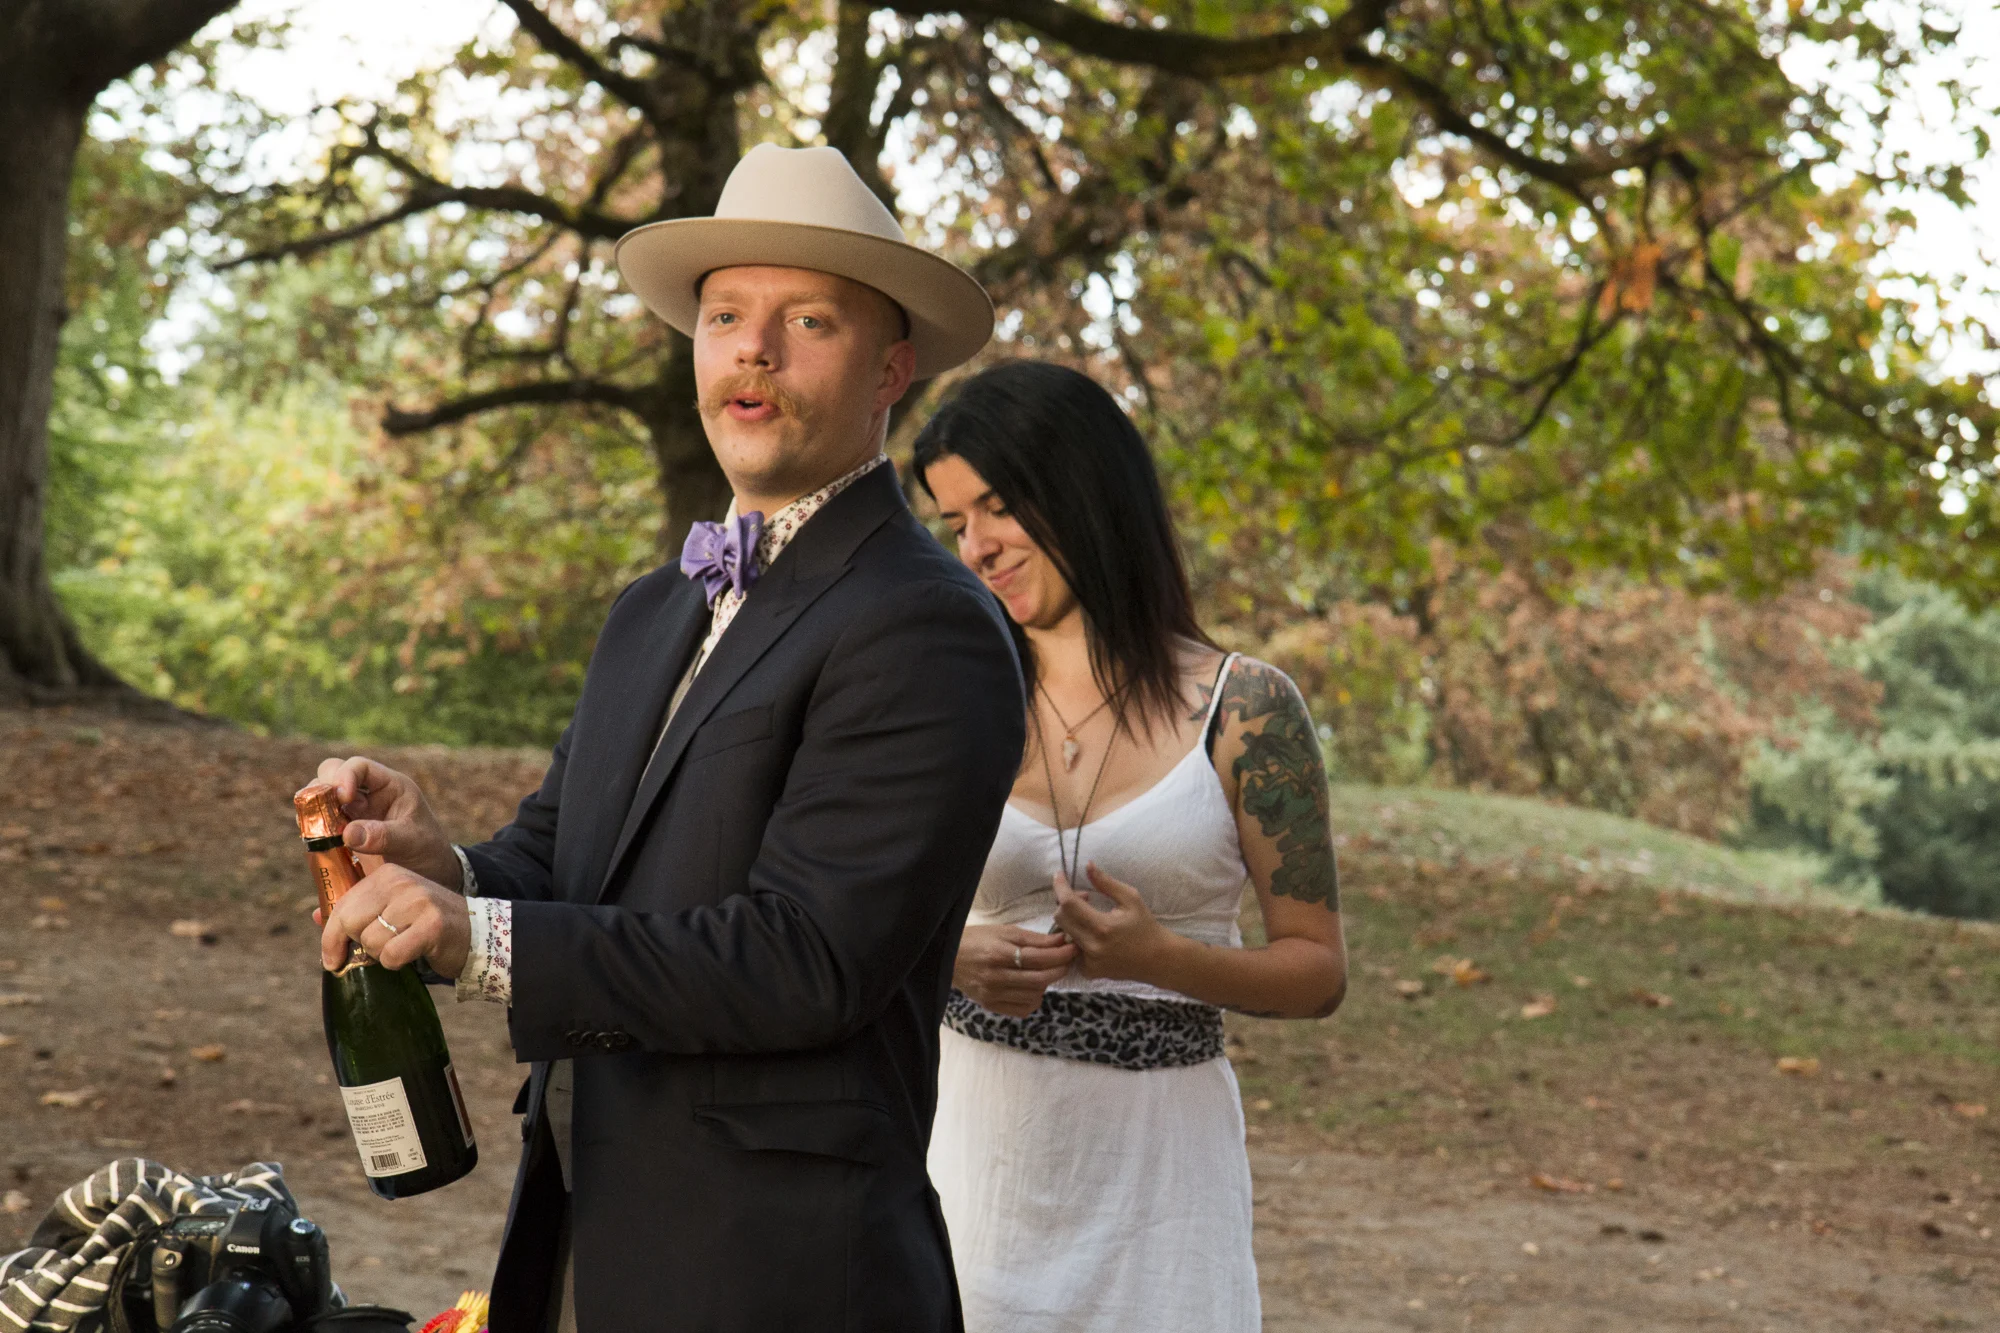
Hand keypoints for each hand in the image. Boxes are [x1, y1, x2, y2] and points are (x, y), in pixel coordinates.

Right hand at [313, 755, 459, 887]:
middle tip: (321, 813)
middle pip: (331, 774)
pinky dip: (312, 829)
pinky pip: (319, 823)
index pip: (360, 766)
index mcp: (390, 786)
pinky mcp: (343, 832)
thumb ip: (383, 836)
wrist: (430, 874)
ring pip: (321, 798)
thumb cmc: (428, 850)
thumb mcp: (412, 842)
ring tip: (316, 830)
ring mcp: (353, 813)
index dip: (345, 776)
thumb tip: (347, 833)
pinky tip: (314, 842)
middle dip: (322, 789)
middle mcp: (367, 794)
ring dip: (313, 809)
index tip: (343, 798)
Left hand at [318, 862, 472, 978]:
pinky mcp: (432, 925)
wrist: (474, 932)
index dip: (331, 938)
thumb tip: (315, 916)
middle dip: (359, 946)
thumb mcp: (391, 909)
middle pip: (351, 924)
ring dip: (382, 955)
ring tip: (402, 947)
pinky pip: (392, 955)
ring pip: (371, 941)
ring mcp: (418, 901)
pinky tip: (412, 954)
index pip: (342, 907)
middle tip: (377, 951)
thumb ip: (356, 912)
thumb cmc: (424, 924)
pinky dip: (397, 962)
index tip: (331, 959)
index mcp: (387, 874)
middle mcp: (401, 882)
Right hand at [953, 923, 1076, 1016]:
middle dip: (1059, 969)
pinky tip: (1031, 987)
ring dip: (1047, 983)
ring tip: (1045, 971)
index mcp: (999, 954)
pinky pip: (1023, 1009)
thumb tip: (1061, 941)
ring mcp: (993, 994)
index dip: (1060, 954)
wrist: (948, 957)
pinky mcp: (991, 1006)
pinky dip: (1034, 999)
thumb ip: (1033, 939)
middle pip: (1040, 979)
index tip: (1073, 948)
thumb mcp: (1004, 931)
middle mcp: (996, 977)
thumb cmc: (977, 939)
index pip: (1038, 958)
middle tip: (1067, 961)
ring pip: (1034, 995)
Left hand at [1053, 862, 1187, 984]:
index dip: (1060, 887)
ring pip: (1064, 933)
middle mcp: (1092, 946)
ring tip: (1092, 917)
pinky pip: (1072, 949)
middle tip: (1085, 898)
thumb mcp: (1131, 899)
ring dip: (1072, 920)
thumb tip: (1087, 865)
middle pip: (1060, 918)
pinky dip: (1078, 938)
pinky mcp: (1088, 971)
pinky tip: (1094, 935)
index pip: (1068, 903)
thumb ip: (1106, 882)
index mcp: (1103, 927)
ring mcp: (1088, 962)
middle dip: (1066, 903)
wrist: (1157, 960)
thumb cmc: (1146, 926)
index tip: (1059, 875)